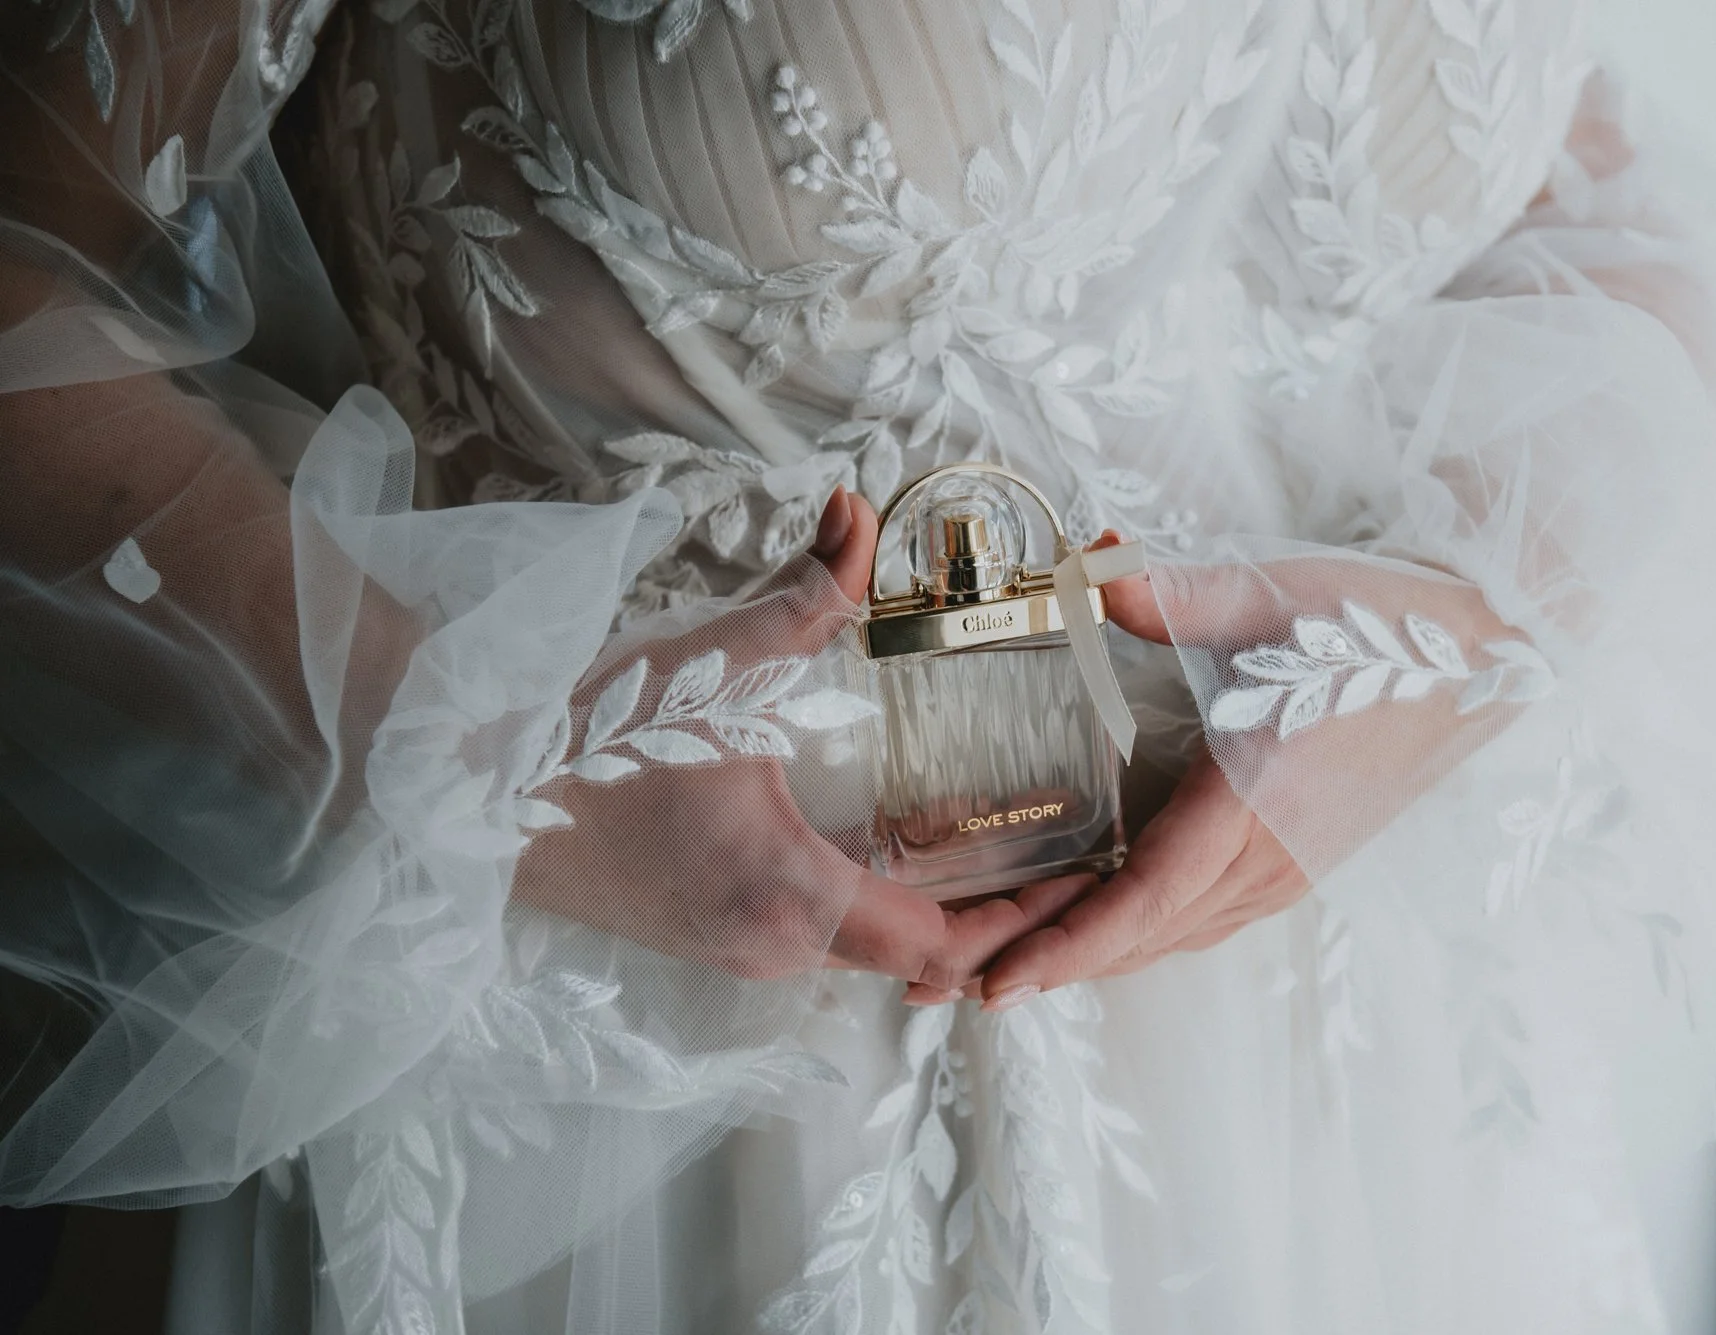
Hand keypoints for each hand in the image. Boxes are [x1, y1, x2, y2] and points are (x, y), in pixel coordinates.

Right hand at [515, 488, 1084, 988]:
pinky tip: (892, 855)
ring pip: (865, 957)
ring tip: (993, 858)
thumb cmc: (589, 731)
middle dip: (992, 922)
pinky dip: (874, 915)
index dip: (1020, 920)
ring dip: (932, 921)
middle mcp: (767, 945)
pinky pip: (817, 944)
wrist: (461, 783)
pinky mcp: (702, 938)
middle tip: (1053, 866)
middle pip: (915, 961)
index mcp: (788, 894)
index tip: (1077, 880)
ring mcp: (730, 950)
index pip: (941, 945)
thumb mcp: (715, 657)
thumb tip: (858, 508)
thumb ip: (808, 588)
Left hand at [904, 537, 1532, 1007]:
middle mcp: (1268, 859)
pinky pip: (1191, 917)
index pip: (1146, 899)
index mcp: (1255, 802)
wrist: (1483, 653)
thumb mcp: (1273, 596)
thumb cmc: (1380, 626)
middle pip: (1136, 935)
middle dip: (1036, 960)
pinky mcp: (1288, 862)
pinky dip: (1124, 932)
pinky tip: (1077, 924)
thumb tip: (1086, 571)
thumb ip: (1172, 593)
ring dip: (1074, 953)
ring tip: (981, 962)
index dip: (1066, 948)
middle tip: (933, 979)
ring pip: (1162, 935)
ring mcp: (1283, 870)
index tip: (994, 986)